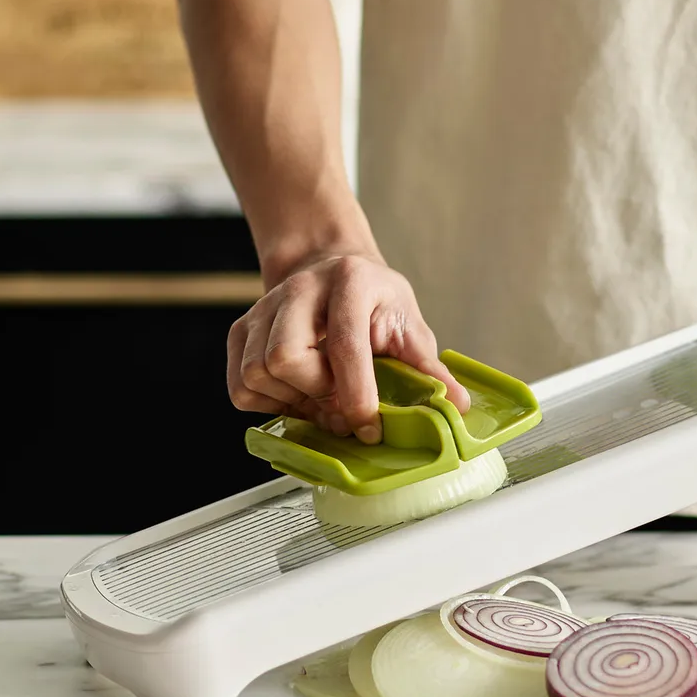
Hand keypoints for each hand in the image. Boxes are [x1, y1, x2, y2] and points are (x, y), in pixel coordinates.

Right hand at [226, 251, 468, 442]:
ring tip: (321, 398)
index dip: (356, 394)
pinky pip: (240, 385)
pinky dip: (267, 403)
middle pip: (285, 359)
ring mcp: (264, 307)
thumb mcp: (409, 326)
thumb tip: (456, 405)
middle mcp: (300, 289)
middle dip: (315, 394)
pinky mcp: (242, 329)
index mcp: (350, 282)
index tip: (368, 426)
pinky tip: (297, 395)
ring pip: (256, 373)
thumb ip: (428, 369)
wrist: (330, 269)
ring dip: (292, 400)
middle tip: (340, 403)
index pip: (345, 344)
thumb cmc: (374, 302)